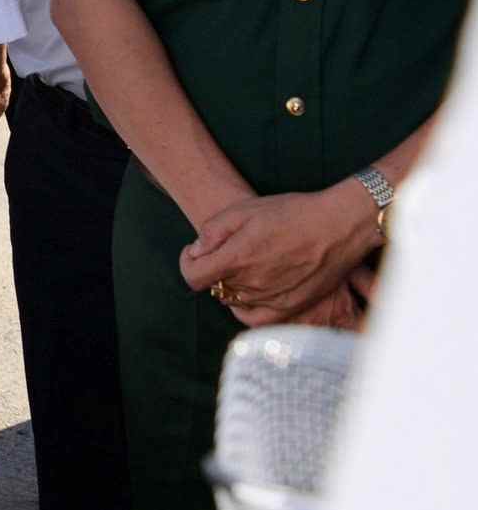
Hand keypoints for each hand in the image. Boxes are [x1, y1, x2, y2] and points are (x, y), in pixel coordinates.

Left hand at [180, 185, 377, 322]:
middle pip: (214, 287)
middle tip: (226, 253)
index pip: (192, 277)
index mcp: (237, 259)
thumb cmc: (292, 212)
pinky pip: (257, 319)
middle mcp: (253, 284)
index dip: (188, 262)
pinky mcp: (291, 307)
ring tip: (244, 267)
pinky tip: (252, 293)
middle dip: (212, 270)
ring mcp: (272, 299)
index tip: (196, 251)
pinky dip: (247, 308)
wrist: (339, 225)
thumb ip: (213, 231)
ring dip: (231, 286)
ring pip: (234, 302)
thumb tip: (197, 251)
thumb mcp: (244, 209)